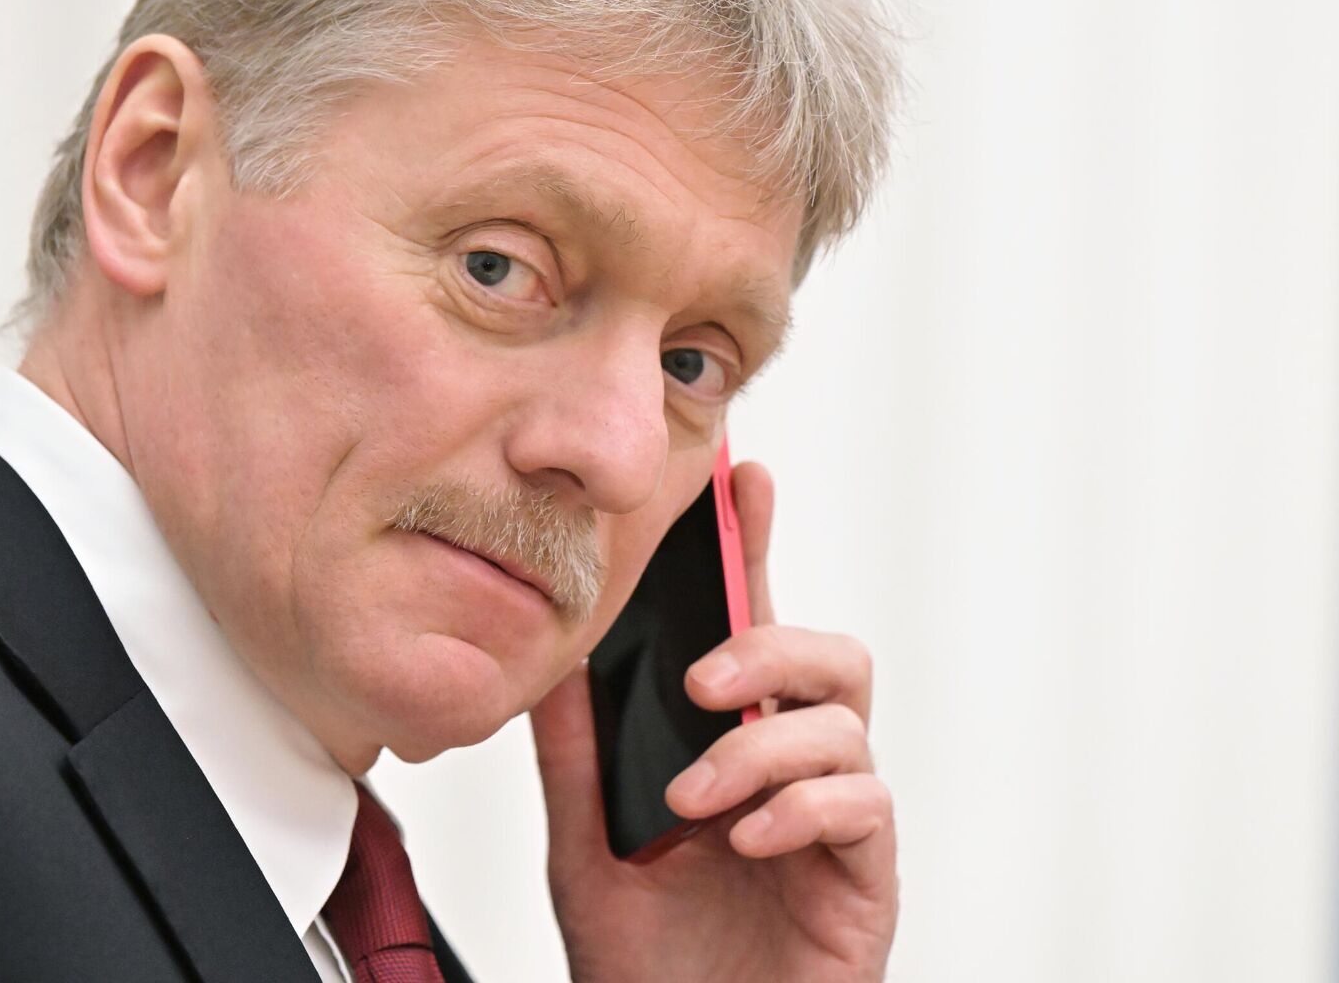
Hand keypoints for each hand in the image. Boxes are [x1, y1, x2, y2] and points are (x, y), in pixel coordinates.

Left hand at [529, 461, 897, 981]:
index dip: (753, 550)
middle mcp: (791, 770)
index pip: (749, 628)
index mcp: (728, 745)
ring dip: (761, 748)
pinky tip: (746, 838)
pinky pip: (865, 806)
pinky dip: (801, 807)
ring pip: (845, 725)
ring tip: (692, 802)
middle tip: (701, 679)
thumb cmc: (642, 954)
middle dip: (770, 644)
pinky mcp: (864, 882)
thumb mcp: (584, 839)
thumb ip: (577, 748)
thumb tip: (548, 652)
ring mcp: (834, 825)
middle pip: (829, 656)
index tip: (741, 478)